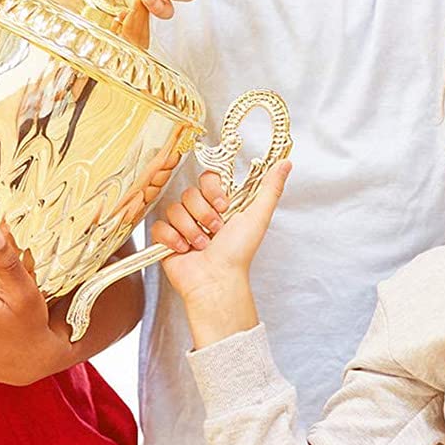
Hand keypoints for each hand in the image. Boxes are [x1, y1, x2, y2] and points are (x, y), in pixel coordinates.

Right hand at [157, 163, 290, 345]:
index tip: (223, 205)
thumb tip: (285, 163)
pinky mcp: (166, 240)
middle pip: (189, 193)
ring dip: (191, 230)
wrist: (217, 281)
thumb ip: (270, 188)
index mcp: (220, 204)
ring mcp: (182, 226)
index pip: (207, 178)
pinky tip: (184, 250)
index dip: (212, 190)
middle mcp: (200, 212)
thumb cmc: (238, 254)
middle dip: (203, 214)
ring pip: (174, 209)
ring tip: (202, 245)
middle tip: (215, 231)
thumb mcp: (257, 217)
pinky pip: (159, 226)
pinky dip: (172, 239)